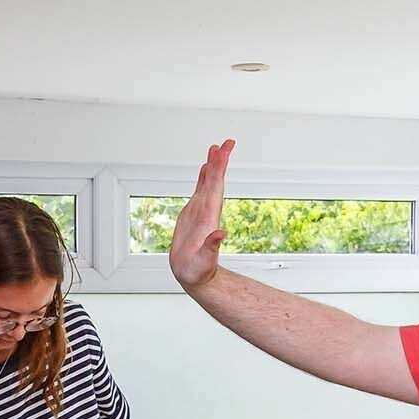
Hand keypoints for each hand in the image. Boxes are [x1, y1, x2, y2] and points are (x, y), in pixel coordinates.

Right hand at [168, 140, 234, 289]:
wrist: (194, 276)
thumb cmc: (198, 271)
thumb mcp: (205, 260)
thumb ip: (212, 247)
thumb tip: (221, 234)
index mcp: (210, 216)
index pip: (216, 187)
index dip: (220, 168)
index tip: (224, 151)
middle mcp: (208, 210)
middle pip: (215, 180)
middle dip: (219, 161)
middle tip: (225, 143)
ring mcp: (201, 210)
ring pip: (208, 182)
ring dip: (213, 165)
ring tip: (216, 148)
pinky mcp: (194, 214)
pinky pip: (199, 190)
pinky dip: (203, 177)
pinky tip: (205, 168)